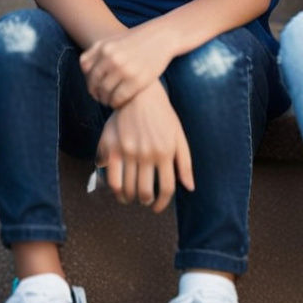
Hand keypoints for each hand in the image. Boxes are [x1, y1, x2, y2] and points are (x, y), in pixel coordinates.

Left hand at [80, 22, 168, 106]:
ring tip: (110, 101)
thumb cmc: (137, 39)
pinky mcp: (137, 80)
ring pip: (105, 92)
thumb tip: (84, 69)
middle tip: (101, 98)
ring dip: (105, 100)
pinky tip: (119, 102)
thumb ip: (97, 51)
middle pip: (94, 82)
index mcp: (104, 48)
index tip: (95, 86)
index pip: (86, 69)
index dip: (89, 79)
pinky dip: (116, 103)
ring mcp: (125, 69)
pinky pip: (119, 98)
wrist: (163, 37)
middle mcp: (112, 58)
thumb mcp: (114, 39)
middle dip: (96, 92)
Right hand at [96, 85, 193, 212]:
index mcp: (166, 151)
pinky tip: (119, 190)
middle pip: (146, 191)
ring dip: (130, 197)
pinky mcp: (112, 148)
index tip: (157, 207)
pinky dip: (116, 190)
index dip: (162, 203)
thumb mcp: (178, 135)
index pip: (167, 188)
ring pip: (128, 188)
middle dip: (145, 200)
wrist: (138, 94)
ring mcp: (129, 152)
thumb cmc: (162, 116)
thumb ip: (184, 162)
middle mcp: (148, 153)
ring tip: (131, 196)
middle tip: (144, 199)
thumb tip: (189, 188)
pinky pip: (112, 179)